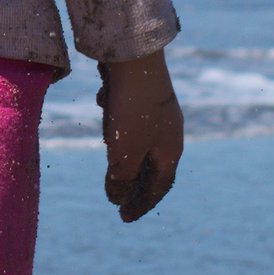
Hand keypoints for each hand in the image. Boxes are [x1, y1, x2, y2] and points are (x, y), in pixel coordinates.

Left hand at [98, 50, 183, 222]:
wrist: (134, 56)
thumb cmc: (133, 109)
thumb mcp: (124, 153)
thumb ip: (122, 179)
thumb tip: (116, 198)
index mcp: (171, 150)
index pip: (159, 187)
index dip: (141, 205)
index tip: (123, 218)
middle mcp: (169, 131)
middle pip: (150, 165)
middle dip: (131, 181)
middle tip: (115, 197)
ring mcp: (157, 110)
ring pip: (138, 139)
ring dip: (122, 149)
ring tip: (106, 154)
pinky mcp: (142, 93)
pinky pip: (128, 114)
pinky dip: (115, 117)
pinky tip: (102, 102)